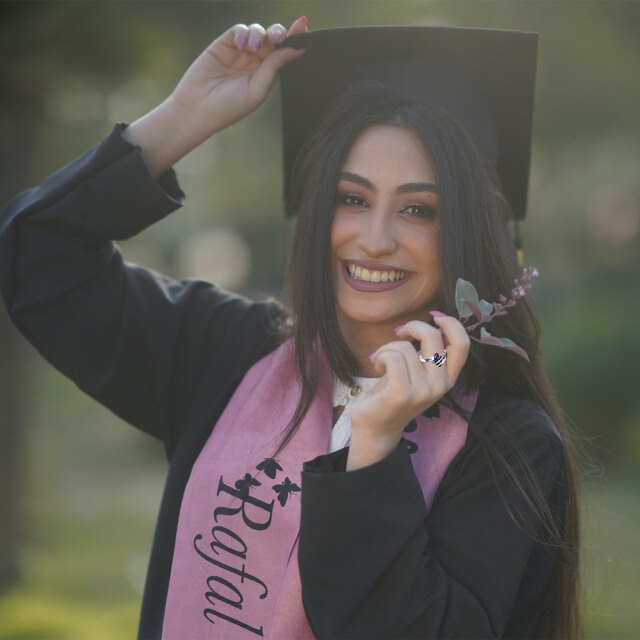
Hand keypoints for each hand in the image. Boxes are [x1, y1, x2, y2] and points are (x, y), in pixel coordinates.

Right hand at [170, 17, 307, 138]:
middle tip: (279, 36)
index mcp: (267, 76)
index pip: (284, 54)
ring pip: (258, 32)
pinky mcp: (224, 44)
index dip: (295, 39)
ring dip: (259, 35)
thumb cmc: (228, 107)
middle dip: (279, 33)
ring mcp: (240, 52)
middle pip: (273, 40)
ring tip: (252, 48)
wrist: (197, 108)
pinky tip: (242, 45)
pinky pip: (239, 30)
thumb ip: (274, 68)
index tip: (303, 26)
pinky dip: (244, 33)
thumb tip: (295, 51)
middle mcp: (255, 62)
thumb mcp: (256, 90)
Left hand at [350, 314, 470, 444]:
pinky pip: (392, 357)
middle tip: (399, 334)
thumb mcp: (417, 372)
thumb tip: (433, 323)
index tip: (432, 317)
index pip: (463, 344)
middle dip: (413, 326)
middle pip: (433, 336)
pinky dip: (381, 355)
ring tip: (381, 361)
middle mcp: (440, 386)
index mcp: (448, 378)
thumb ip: (428, 353)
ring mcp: (422, 391)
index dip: (450, 323)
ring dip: (388, 347)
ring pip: (405, 347)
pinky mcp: (401, 394)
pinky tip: (377, 365)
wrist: (376, 427)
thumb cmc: (394, 393)